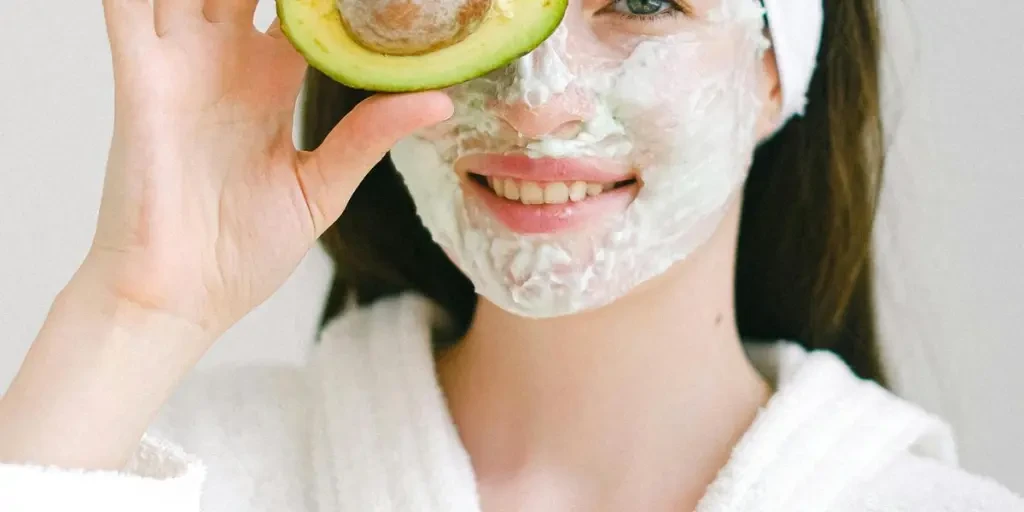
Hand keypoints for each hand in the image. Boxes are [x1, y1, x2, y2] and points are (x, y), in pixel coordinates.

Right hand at [90, 0, 453, 339]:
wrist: (179, 301)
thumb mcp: (320, 187)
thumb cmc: (241, 252)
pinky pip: (130, 10)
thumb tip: (440, 101)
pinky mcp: (141, 81)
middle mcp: (226, 64)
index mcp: (269, 84)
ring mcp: (181, 67)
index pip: (303, 12)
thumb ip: (367, 135)